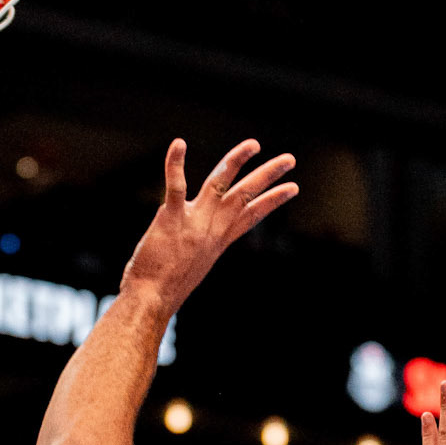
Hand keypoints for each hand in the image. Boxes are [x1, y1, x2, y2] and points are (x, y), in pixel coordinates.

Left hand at [118, 139, 297, 315]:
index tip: (293, 187)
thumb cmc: (166, 287)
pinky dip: (176, 163)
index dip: (273, 200)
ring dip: (238, 160)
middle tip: (290, 159)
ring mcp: (194, 221)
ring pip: (220, 183)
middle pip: (245, 195)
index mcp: (219, 240)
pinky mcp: (171, 217)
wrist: (152, 300)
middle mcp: (212, 228)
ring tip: (254, 144)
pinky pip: (176, 185)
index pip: (252, 215)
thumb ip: (199, 245)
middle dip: (269, 175)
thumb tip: (198, 241)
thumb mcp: (194, 264)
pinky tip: (179, 144)